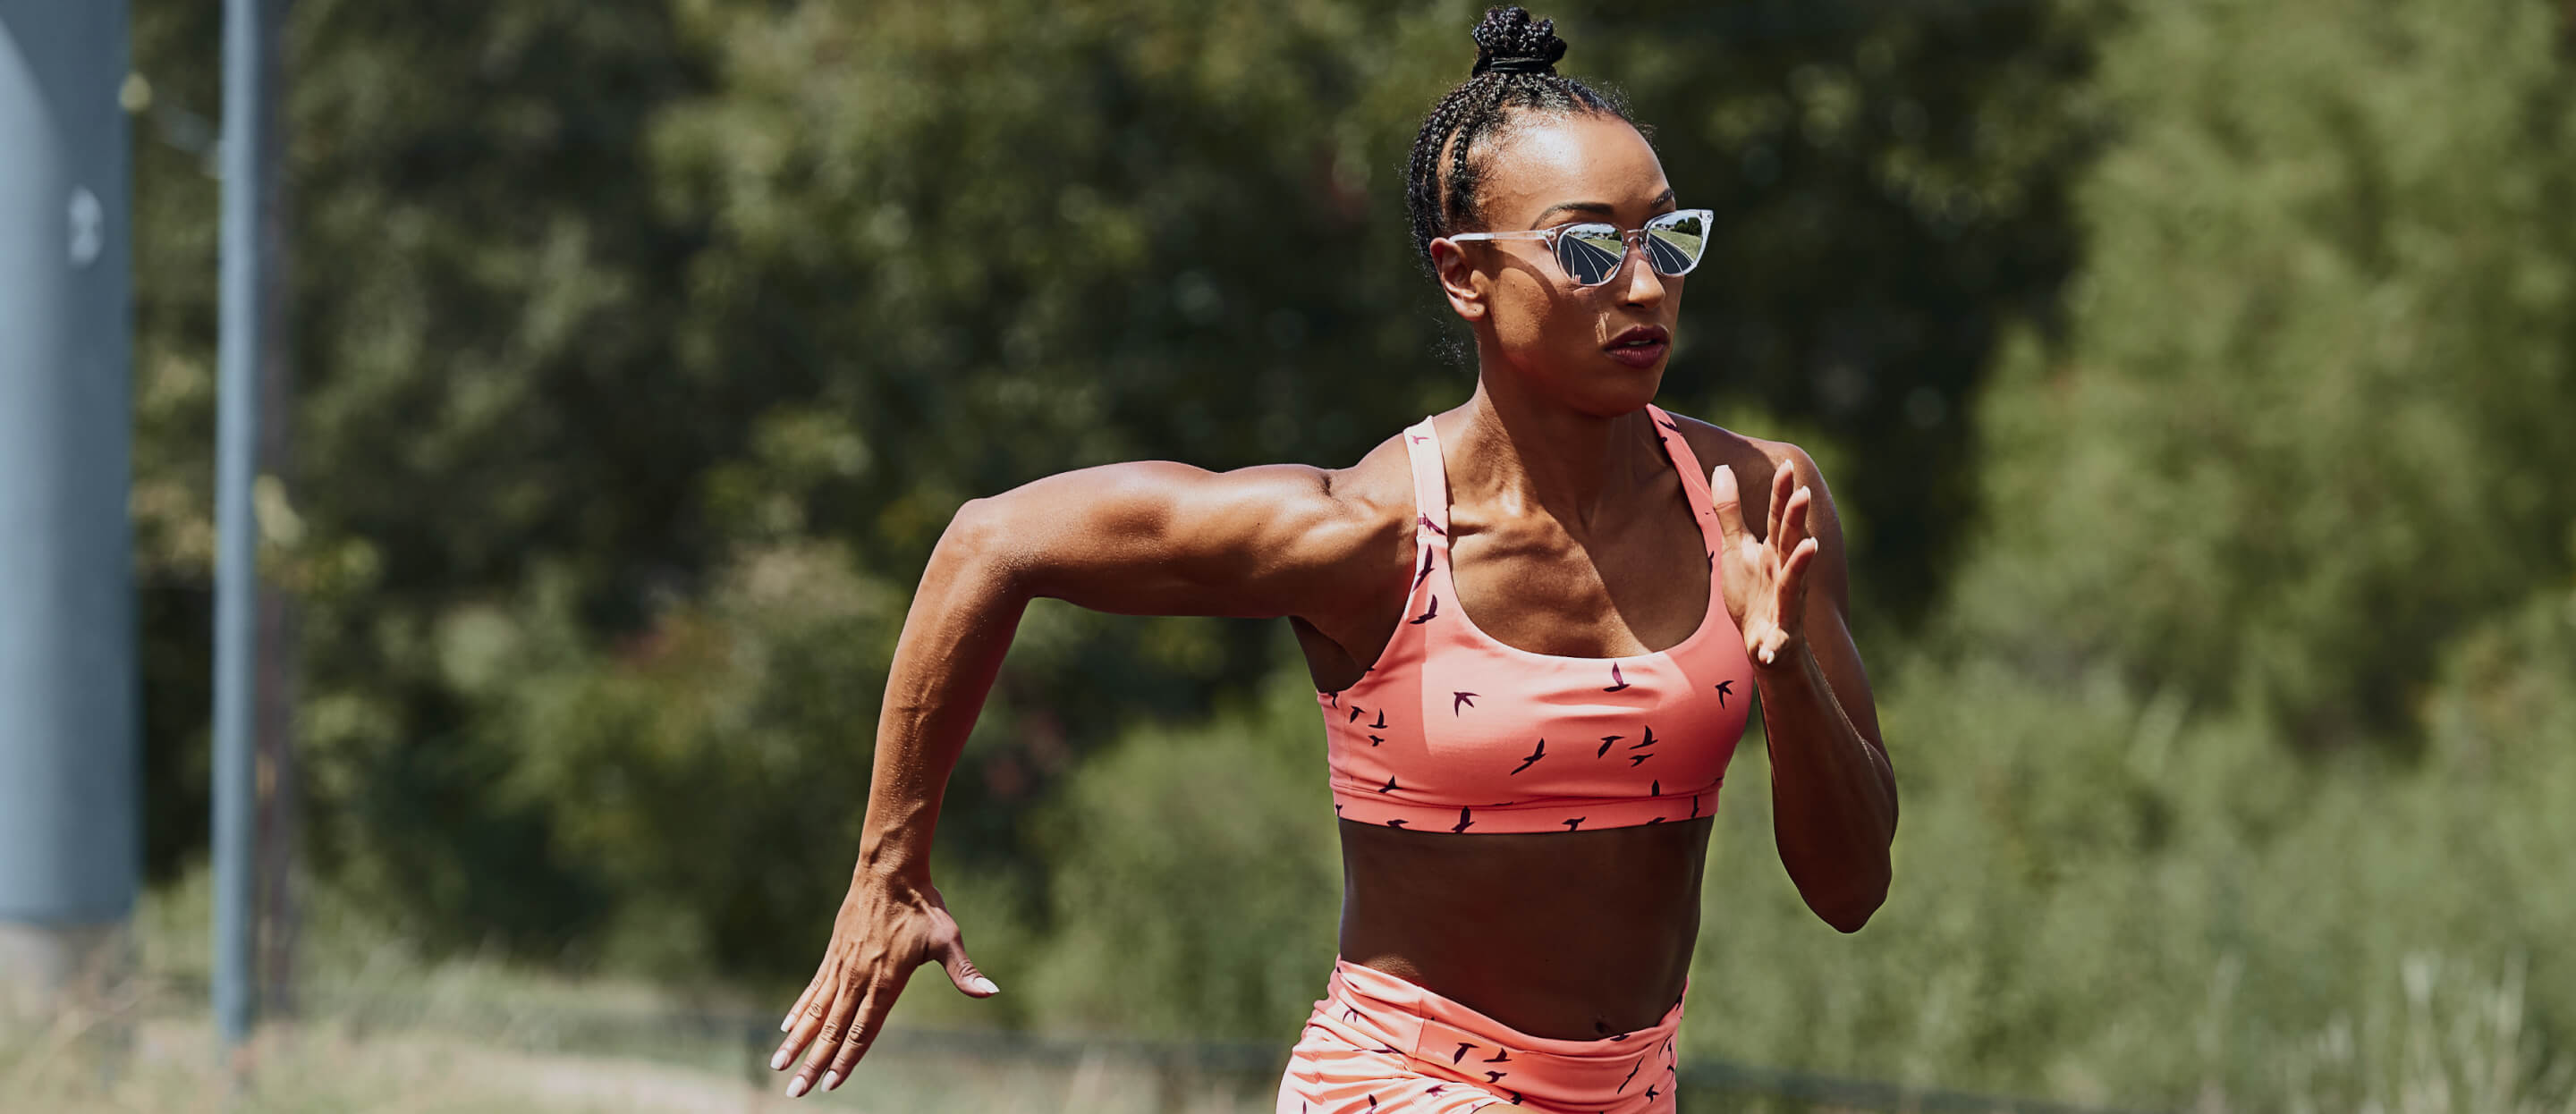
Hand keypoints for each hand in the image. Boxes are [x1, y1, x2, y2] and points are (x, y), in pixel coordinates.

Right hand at [769, 872, 998, 1096]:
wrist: (889, 870)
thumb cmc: (922, 906)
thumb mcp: (947, 938)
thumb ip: (964, 971)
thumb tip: (991, 991)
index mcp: (885, 981)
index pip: (863, 1030)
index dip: (847, 1059)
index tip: (830, 1085)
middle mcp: (858, 979)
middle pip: (832, 1030)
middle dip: (813, 1064)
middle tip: (794, 1091)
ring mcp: (842, 967)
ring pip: (816, 1012)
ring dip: (797, 1042)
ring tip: (777, 1066)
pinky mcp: (833, 955)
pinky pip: (813, 989)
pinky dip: (799, 1010)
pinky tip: (787, 1028)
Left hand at [1709, 456, 1819, 669]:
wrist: (1765, 646)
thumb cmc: (1753, 593)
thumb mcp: (1737, 549)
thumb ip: (1730, 512)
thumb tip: (1722, 467)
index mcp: (1774, 552)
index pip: (1778, 518)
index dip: (1782, 494)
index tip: (1788, 465)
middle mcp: (1785, 573)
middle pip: (1790, 542)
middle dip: (1797, 519)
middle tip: (1803, 493)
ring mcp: (1786, 604)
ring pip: (1794, 583)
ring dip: (1801, 565)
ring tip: (1812, 547)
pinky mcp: (1780, 637)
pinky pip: (1779, 639)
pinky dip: (1776, 642)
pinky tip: (1770, 648)